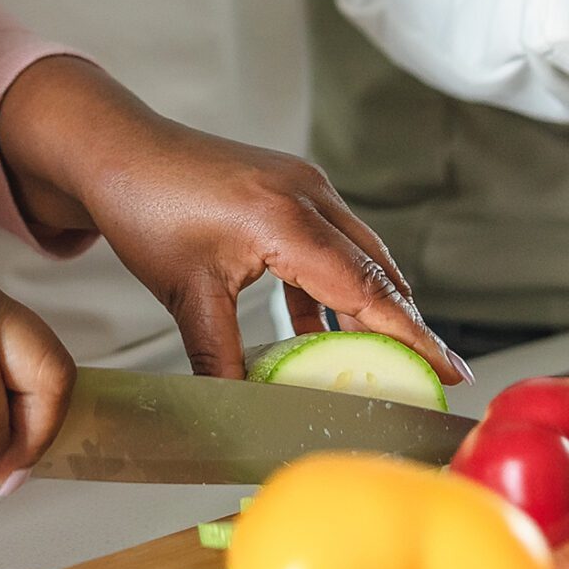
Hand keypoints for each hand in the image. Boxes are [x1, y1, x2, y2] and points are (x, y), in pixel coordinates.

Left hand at [0, 59, 471, 386]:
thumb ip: (223, 361)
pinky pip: (329, 241)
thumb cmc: (146, 207)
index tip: (452, 371)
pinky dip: (334, 286)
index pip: (366, 289)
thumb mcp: (186, 295)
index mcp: (287, 220)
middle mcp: (306, 194)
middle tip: (428, 378)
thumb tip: (245, 419)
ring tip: (382, 361)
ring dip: (370, 305)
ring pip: (357, 253)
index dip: (412, 337)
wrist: (117, 148)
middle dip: (404, 325)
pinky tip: (318, 331)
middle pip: (376, 269)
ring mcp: (299, 184)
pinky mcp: (286, 185)